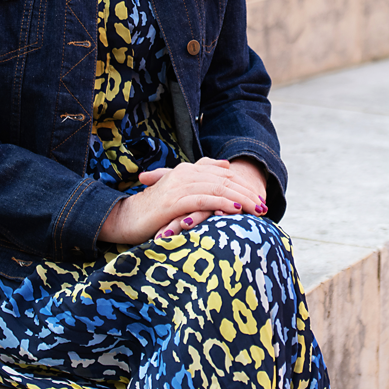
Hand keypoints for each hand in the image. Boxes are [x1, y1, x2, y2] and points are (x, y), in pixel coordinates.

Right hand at [98, 157, 268, 244]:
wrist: (124, 218)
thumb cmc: (152, 211)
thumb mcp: (177, 194)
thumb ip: (197, 182)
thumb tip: (223, 170)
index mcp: (186, 170)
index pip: (222, 173)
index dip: (242, 184)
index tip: (258, 197)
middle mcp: (184, 173)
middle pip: (224, 179)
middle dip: (247, 191)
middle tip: (264, 205)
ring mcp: (180, 185)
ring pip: (218, 188)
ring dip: (241, 198)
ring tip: (258, 209)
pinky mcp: (175, 200)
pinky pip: (205, 199)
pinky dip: (223, 203)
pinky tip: (237, 210)